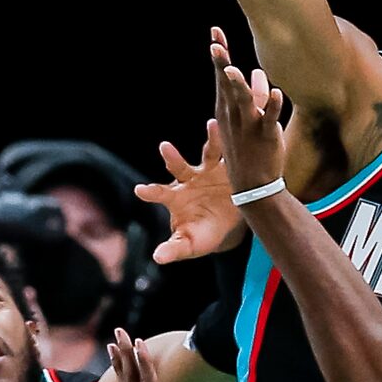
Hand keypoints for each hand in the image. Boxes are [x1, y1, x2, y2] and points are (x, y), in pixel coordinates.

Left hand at [135, 124, 245, 263]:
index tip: (139, 190)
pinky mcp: (229, 167)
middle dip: (172, 158)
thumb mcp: (190, 243)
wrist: (228, 226)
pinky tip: (241, 131)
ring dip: (212, 140)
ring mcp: (209, 171)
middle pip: (178, 167)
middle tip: (164, 146)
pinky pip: (233, 153)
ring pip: (208, 153)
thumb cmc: (204, 234)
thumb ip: (175, 248)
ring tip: (212, 124)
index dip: (150, 192)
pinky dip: (237, 144)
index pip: (159, 193)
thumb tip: (158, 258)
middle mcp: (189, 180)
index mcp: (176, 197)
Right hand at [209, 27, 284, 196]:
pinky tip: (278, 93)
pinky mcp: (265, 137)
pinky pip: (270, 120)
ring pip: (243, 102)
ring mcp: (248, 126)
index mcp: (227, 110)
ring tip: (236, 70)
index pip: (221, 77)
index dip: (219, 55)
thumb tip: (257, 72)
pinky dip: (274, 107)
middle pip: (226, 85)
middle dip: (221, 64)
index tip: (215, 34)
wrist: (254, 186)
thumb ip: (255, 94)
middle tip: (215, 42)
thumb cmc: (249, 149)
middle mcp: (234, 116)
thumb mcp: (248, 119)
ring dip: (239, 86)